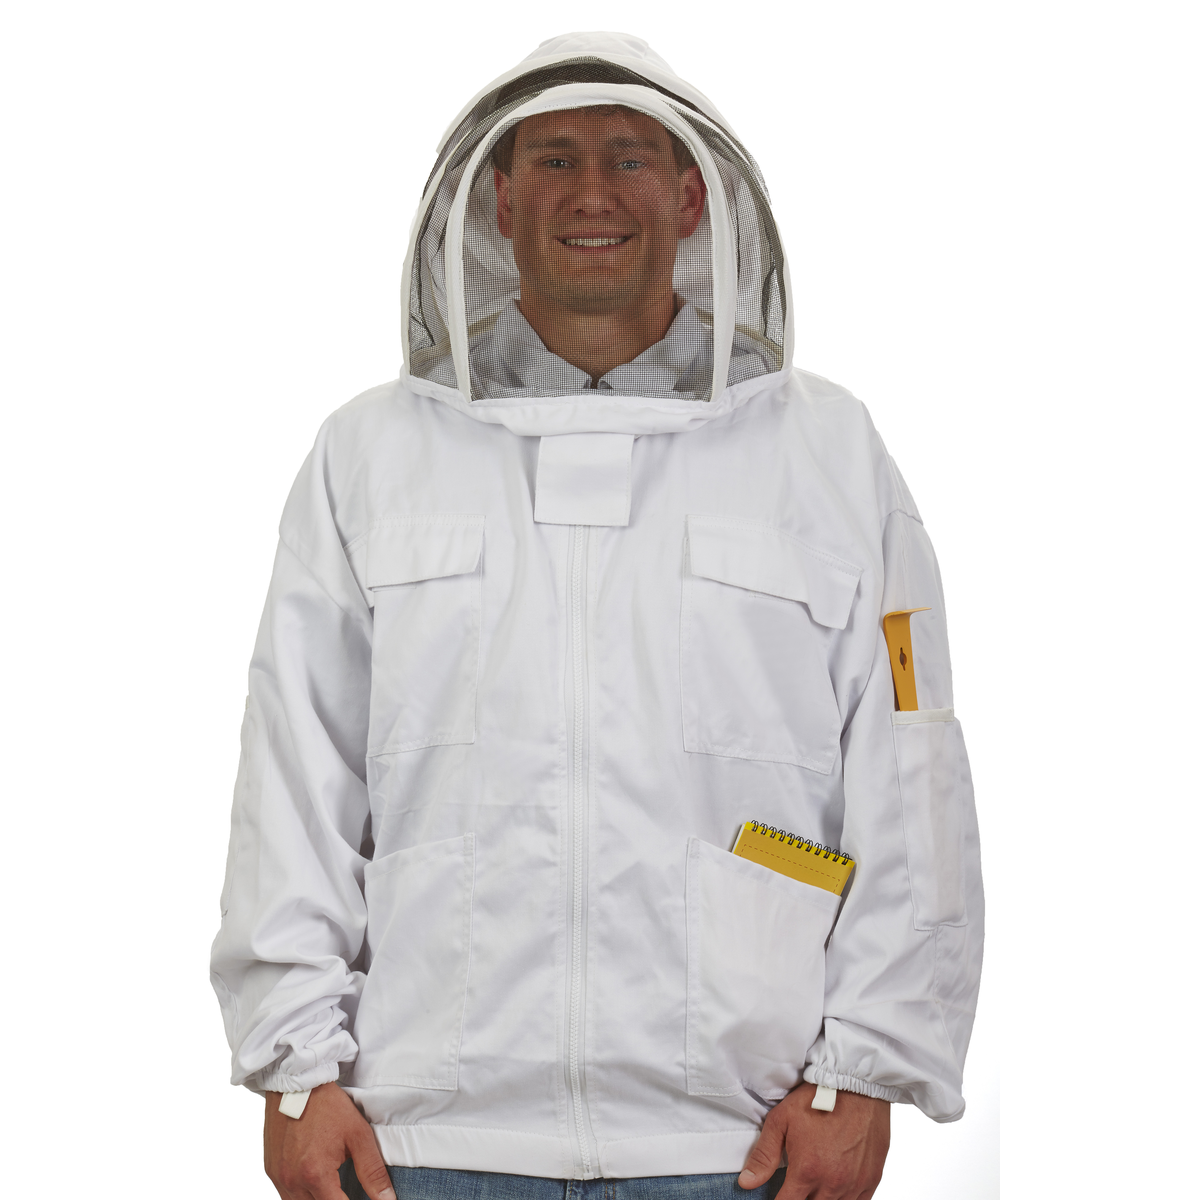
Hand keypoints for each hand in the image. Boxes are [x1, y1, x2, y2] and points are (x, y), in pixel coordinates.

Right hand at [264, 1082, 395, 1199]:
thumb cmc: (328, 1105)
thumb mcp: (359, 1135)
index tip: (361, 1198)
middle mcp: (292, 1181)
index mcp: (316, 1175)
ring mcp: (278, 1178)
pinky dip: (302, 1195)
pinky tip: (316, 1182)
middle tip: (347, 1190)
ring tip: (333, 1186)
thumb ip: (372, 1172)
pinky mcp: (270, 1171)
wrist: (297, 1083)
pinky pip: (286, 1196)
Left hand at [738, 1083, 889, 1199]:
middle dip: (801, 1198)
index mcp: (806, 1171)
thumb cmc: (818, 1098)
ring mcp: (854, 1185)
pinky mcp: (871, 1181)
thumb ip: (764, 1155)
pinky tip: (836, 1184)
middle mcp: (832, 1184)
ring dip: (821, 1198)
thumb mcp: (782, 1120)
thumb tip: (747, 1182)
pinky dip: (844, 1198)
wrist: (856, 1085)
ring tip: (816, 1179)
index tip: (780, 1193)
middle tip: (799, 1181)